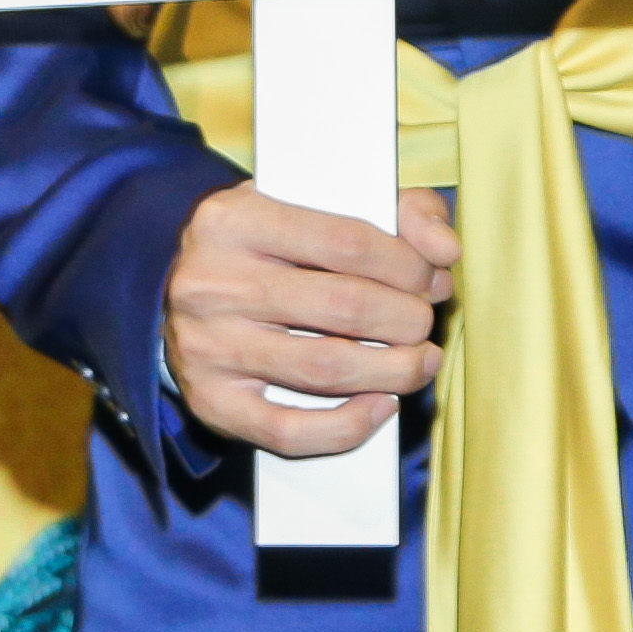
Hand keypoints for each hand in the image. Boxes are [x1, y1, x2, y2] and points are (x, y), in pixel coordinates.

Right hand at [160, 178, 459, 456]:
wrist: (187, 289)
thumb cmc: (273, 245)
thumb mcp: (318, 202)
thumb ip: (398, 209)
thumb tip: (445, 249)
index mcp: (235, 219)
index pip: (348, 241)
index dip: (408, 266)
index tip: (431, 278)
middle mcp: (211, 282)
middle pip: (343, 306)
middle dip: (407, 318)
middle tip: (424, 321)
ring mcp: (206, 347)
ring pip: (324, 367)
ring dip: (393, 371)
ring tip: (420, 361)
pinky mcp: (210, 402)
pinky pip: (288, 429)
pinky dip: (347, 426)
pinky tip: (382, 406)